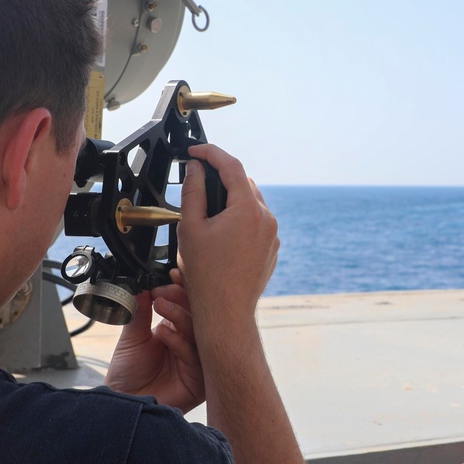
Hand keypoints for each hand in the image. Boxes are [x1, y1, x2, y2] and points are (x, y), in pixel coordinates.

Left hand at [105, 270, 204, 412]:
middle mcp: (189, 345)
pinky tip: (162, 334)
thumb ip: (141, 310)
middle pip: (198, 316)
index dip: (182, 289)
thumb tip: (143, 285)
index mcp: (177, 331)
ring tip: (161, 305)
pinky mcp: (199, 380)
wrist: (122, 403)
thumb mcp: (133, 336)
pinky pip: (195, 355)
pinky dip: (179, 341)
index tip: (172, 275)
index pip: (187, 306)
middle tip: (164, 289)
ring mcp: (196, 361)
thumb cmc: (128, 374)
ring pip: (200, 332)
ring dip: (180, 315)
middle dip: (182, 298)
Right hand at [177, 144, 278, 323]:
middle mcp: (266, 218)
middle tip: (199, 185)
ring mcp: (272, 235)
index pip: (231, 166)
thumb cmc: (207, 275)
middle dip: (222, 179)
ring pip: (252, 204)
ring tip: (209, 217)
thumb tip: (195, 168)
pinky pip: (258, 224)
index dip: (211, 153)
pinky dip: (241, 220)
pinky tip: (223, 237)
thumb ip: (193, 192)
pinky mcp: (272, 248)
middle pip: (244, 184)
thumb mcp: (191, 228)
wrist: (226, 311)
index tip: (195, 151)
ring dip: (232, 201)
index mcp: (247, 209)